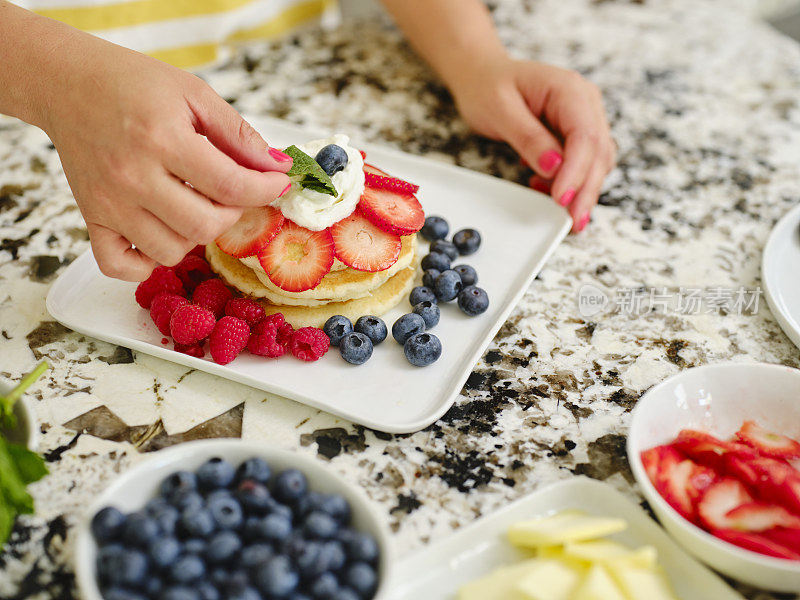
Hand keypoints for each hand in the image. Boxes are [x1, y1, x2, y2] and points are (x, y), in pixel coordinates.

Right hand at [44, 40, 292, 280]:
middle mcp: (132, 177)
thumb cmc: (133, 84)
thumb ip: (238, 134)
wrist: (67, 83)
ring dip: (195, 236)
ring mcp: (109, 203)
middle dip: (232, 214)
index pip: (230, 186)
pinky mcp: (90, 218)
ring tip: (194, 205)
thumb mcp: (194, 94)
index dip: (265, 190)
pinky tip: (160, 234)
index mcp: (161, 139)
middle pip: (204, 227)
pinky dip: (146, 263)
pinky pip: (121, 267)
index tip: (277, 183)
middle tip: (230, 192)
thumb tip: (276, 168)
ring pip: (170, 251)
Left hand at [450, 58, 615, 231]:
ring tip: (554, 207)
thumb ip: (528, 137)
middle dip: (586, 190)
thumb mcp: (500, 110)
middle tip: (572, 221)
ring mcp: (583, 118)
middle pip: (598, 153)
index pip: (585, 136)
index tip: (561, 199)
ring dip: (581, 189)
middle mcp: (584, 102)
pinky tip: (544, 187)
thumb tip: (554, 166)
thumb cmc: (488, 86)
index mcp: (569, 90)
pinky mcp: (575, 133)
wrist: (482, 75)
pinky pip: (583, 163)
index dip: (576, 172)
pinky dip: (569, 181)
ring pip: (596, 162)